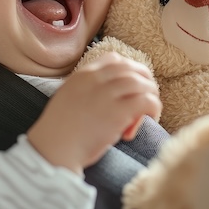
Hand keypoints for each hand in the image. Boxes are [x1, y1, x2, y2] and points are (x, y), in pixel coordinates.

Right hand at [27, 52, 161, 173]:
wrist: (54, 149)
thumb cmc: (61, 131)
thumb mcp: (69, 98)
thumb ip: (88, 90)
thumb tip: (114, 95)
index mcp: (82, 75)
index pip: (114, 59)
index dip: (129, 69)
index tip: (134, 84)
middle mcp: (95, 79)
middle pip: (131, 68)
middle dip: (145, 80)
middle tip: (148, 95)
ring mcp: (107, 94)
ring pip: (142, 83)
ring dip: (152, 94)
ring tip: (150, 111)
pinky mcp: (118, 112)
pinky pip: (147, 101)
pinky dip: (154, 108)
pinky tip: (150, 118)